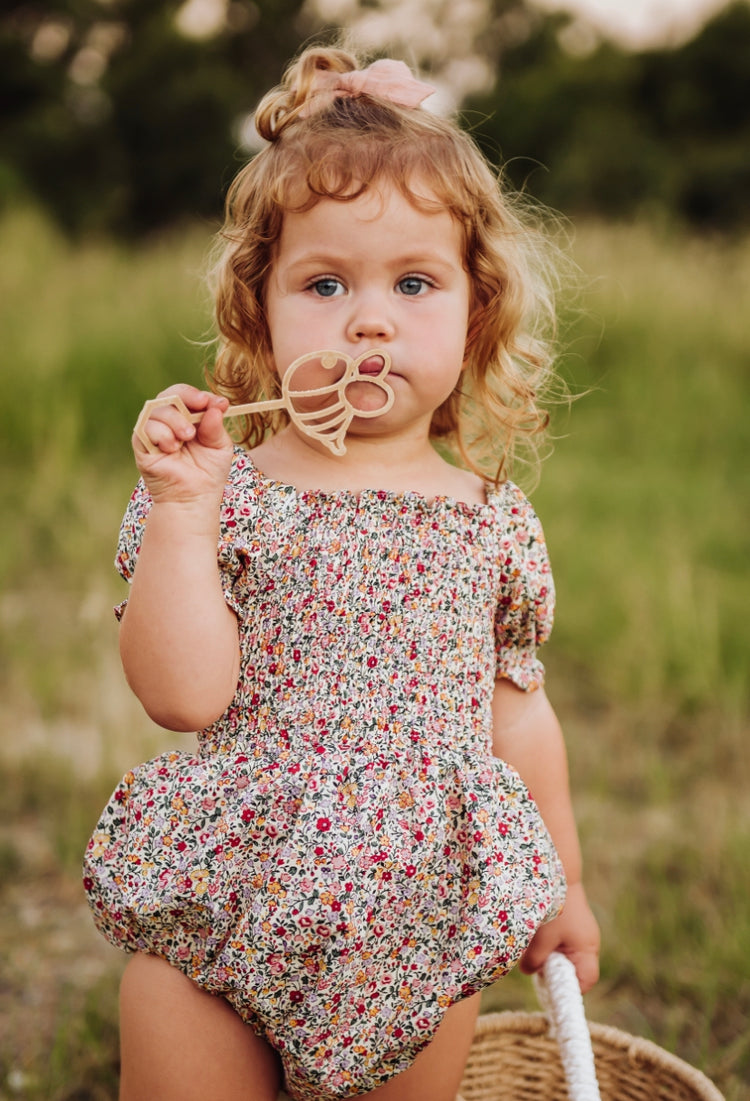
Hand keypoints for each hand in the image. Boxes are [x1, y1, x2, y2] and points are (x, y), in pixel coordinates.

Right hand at [132, 385, 232, 505]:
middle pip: (169, 396)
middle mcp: (168, 422)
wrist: (194, 498)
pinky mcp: (142, 445)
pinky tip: (172, 447)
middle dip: (186, 399)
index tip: (216, 403)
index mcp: (187, 418)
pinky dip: (161, 433)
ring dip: (175, 420)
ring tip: (186, 438)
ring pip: (157, 410)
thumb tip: (217, 405)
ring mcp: (154, 432)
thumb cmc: (208, 473)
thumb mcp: (219, 446)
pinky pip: (145, 428)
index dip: (199, 395)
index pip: (187, 396)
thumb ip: (216, 426)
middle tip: (200, 407)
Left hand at [519, 881, 599, 992]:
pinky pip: (560, 942)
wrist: (558, 870)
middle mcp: (587, 942)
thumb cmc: (553, 905)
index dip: (567, 988)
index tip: (548, 987)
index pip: (585, 981)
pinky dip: (548, 943)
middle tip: (536, 967)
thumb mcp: (541, 937)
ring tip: (534, 947)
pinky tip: (536, 935)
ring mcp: (580, 932)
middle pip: (573, 970)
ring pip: (564, 955)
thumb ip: (535, 960)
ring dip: (548, 955)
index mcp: (587, 948)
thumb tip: (529, 971)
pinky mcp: (570, 923)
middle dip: (554, 972)